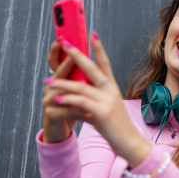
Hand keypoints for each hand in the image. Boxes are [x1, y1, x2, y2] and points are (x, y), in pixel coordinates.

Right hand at [42, 41, 80, 142]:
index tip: (63, 37)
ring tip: (83, 83)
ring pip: (61, 92)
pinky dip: (76, 108)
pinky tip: (85, 108)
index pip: (56, 61)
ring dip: (73, 88)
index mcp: (58, 79)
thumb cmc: (73, 107)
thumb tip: (93, 57)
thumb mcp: (79, 91)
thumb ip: (82, 76)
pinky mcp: (51, 115)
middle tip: (71, 54)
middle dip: (65, 63)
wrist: (62, 130)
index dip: (57, 50)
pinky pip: (64, 109)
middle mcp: (50, 87)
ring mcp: (48, 101)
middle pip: (58, 73)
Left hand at [43, 32, 150, 167]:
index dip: (99, 48)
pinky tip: (58, 98)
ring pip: (81, 86)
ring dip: (63, 83)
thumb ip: (89, 103)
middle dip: (77, 55)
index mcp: (112, 89)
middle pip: (92, 68)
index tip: (92, 33)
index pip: (105, 64)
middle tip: (64, 43)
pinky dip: (69, 99)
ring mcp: (107, 101)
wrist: (130, 144)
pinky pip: (81, 102)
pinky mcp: (102, 113)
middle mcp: (111, 92)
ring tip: (48, 81)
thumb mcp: (103, 112)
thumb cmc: (117, 129)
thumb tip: (74, 100)